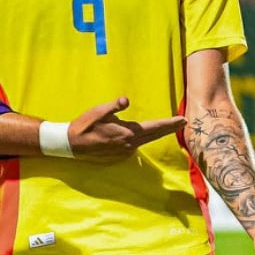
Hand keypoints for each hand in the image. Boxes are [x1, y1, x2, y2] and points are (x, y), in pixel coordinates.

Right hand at [66, 96, 186, 161]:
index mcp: (128, 133)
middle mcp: (129, 144)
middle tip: (182, 122)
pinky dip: (144, 139)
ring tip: (167, 127)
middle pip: (154, 135)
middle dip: (168, 128)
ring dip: (157, 133)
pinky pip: (135, 145)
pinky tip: (145, 135)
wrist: (72, 145)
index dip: (169, 123)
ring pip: (145, 140)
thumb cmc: (85, 125)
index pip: (154, 126)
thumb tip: (126, 100)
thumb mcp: (98, 112)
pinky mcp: (119, 155)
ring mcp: (124, 151)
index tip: (183, 120)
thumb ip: (114, 106)